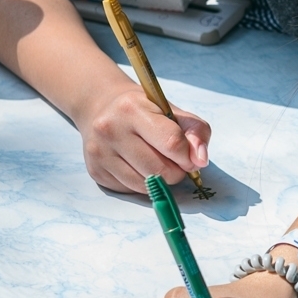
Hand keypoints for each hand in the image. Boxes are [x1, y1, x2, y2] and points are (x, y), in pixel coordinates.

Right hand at [76, 83, 210, 193]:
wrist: (100, 108)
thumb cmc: (143, 110)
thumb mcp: (171, 110)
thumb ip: (195, 132)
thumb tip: (200, 160)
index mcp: (132, 109)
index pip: (171, 143)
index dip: (188, 156)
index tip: (190, 157)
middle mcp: (111, 130)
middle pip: (159, 170)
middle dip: (175, 171)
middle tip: (174, 161)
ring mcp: (100, 153)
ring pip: (145, 185)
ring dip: (160, 181)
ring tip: (158, 162)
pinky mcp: (96, 172)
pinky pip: (131, 190)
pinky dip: (142, 184)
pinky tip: (138, 166)